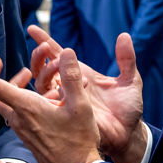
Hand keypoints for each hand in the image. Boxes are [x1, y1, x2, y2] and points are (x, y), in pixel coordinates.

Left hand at [0, 50, 101, 162]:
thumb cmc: (78, 142)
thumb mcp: (80, 106)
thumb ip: (71, 77)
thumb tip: (66, 52)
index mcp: (27, 108)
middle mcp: (18, 118)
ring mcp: (21, 128)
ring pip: (3, 103)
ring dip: (8, 85)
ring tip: (27, 74)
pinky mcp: (26, 135)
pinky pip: (13, 112)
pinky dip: (16, 98)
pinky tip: (35, 95)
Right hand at [26, 25, 144, 162]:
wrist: (128, 134)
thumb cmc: (129, 108)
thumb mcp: (130, 81)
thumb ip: (127, 59)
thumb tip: (125, 35)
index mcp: (81, 74)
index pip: (58, 54)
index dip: (44, 41)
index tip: (32, 28)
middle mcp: (69, 85)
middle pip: (44, 67)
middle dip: (40, 55)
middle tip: (44, 47)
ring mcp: (66, 100)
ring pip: (42, 83)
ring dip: (43, 71)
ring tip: (54, 64)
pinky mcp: (65, 115)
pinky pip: (48, 103)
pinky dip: (47, 94)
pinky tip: (54, 88)